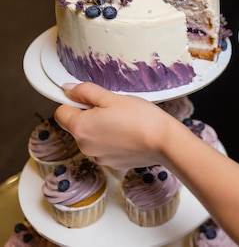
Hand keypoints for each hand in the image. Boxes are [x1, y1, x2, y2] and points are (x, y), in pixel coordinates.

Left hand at [54, 82, 179, 168]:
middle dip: (90, 115)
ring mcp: (98, 157)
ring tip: (124, 122)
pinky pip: (105, 147)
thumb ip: (86, 91)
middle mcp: (84, 146)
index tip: (90, 98)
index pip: (61, 112)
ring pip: (92, 137)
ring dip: (102, 129)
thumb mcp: (113, 97)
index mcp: (81, 127)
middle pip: (77, 125)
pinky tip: (129, 134)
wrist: (164, 142)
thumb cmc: (141, 118)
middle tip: (113, 108)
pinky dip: (113, 140)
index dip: (74, 102)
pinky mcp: (112, 163)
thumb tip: (68, 89)